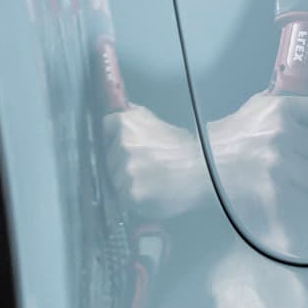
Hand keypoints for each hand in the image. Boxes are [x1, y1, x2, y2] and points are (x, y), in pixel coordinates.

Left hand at [105, 103, 212, 218]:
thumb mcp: (153, 121)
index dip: (113, 137)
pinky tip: (150, 192)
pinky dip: (133, 198)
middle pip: (107, 156)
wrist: (202, 169)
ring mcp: (125, 172)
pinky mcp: (130, 195)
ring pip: (113, 179)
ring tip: (148, 180)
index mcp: (125, 123)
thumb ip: (131, 116)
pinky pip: (122, 198)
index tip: (123, 144)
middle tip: (142, 165)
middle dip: (119, 161)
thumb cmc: (182, 146)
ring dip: (125, 182)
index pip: (105, 128)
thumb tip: (115, 109)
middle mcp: (121, 146)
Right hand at [208, 91, 307, 254]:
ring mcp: (278, 162)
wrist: (198, 165)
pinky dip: (297, 197)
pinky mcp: (274, 188)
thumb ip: (281, 104)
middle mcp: (282, 132)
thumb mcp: (253, 108)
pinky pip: (304, 196)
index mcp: (280, 109)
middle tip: (305, 164)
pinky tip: (284, 192)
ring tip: (290, 179)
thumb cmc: (225, 137)